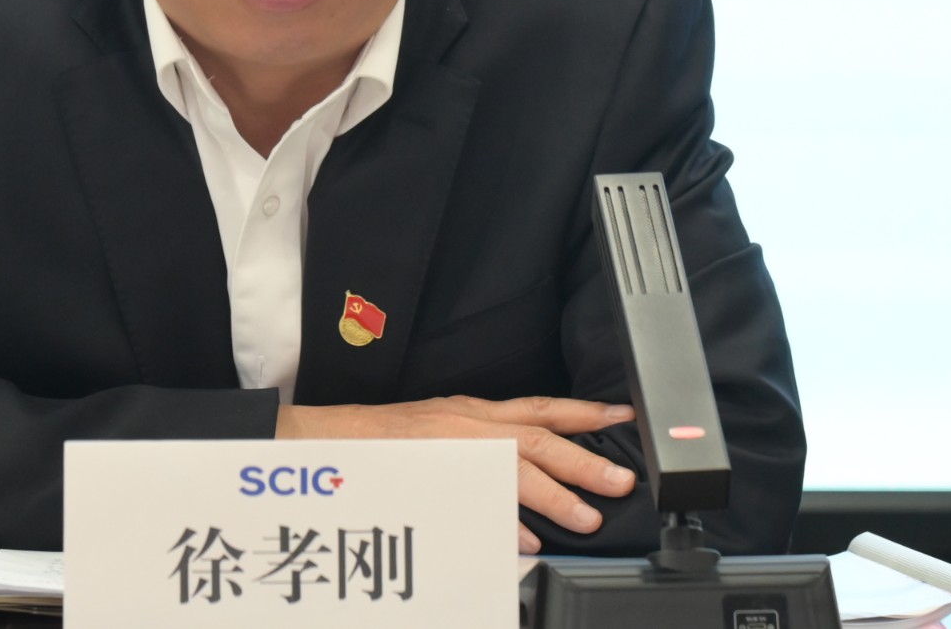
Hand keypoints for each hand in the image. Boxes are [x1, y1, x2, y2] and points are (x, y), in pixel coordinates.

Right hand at [276, 395, 635, 552]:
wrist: (327, 443)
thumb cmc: (383, 442)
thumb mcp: (440, 429)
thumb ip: (483, 446)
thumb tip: (529, 480)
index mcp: (472, 412)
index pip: (540, 408)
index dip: (585, 412)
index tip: (623, 417)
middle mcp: (467, 424)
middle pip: (537, 438)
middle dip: (583, 459)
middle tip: (620, 480)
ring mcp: (452, 450)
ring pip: (515, 467)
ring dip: (555, 495)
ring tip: (585, 518)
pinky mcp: (434, 476)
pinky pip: (479, 501)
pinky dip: (508, 522)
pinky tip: (529, 541)